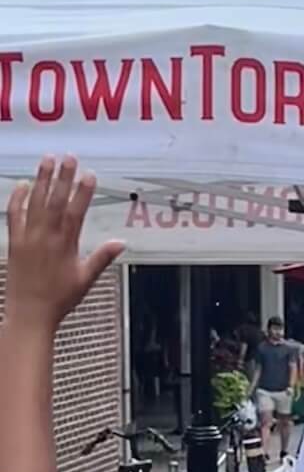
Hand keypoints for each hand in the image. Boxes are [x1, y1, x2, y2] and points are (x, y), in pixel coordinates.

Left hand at [5, 157, 123, 332]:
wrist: (29, 313)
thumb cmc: (58, 299)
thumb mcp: (85, 279)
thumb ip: (102, 258)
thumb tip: (121, 243)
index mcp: (65, 245)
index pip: (76, 212)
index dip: (83, 192)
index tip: (89, 175)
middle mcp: (45, 237)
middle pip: (55, 201)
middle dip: (63, 178)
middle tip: (69, 158)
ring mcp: (28, 237)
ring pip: (35, 202)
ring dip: (42, 180)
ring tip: (47, 160)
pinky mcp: (14, 241)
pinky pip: (14, 214)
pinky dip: (18, 198)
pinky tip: (23, 185)